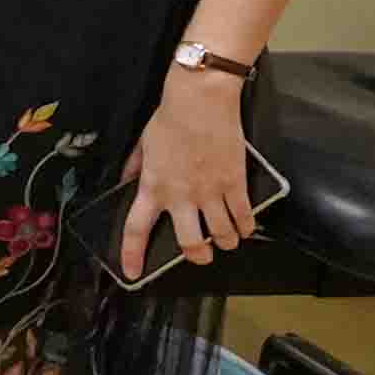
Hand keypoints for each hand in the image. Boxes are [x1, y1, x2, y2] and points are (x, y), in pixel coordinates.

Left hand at [119, 67, 261, 284]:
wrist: (200, 101)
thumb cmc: (169, 119)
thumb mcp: (143, 145)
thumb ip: (135, 169)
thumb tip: (127, 184)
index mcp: (153, 187)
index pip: (137, 229)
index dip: (133, 255)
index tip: (133, 273)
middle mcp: (181, 196)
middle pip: (190, 243)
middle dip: (198, 256)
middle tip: (202, 255)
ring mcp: (211, 192)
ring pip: (223, 235)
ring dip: (226, 242)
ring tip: (227, 240)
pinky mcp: (235, 183)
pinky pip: (245, 216)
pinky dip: (247, 226)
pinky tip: (246, 227)